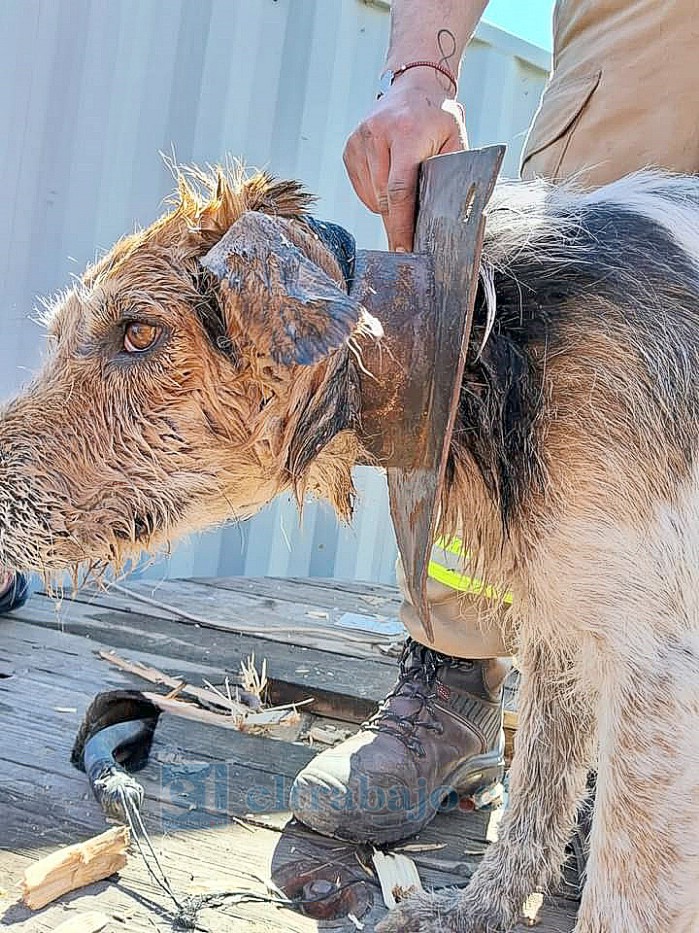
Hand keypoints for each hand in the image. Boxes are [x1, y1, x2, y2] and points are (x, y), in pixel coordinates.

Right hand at [344, 72, 466, 250]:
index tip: (402, 247)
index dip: (400, 224)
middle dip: (395, 222)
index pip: (399, 189)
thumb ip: (451, 172)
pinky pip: (362, 188)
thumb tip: (449, 212)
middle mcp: (378, 134)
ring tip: (405, 196)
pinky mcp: (350, 147)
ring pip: (371, 195)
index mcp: (407, 132)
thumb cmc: (438, 118)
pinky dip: (376, 196)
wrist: (414, 85)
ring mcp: (360, 140)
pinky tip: (390, 181)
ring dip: (387, 207)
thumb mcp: (455, 139)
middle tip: (406, 239)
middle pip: (383, 196)